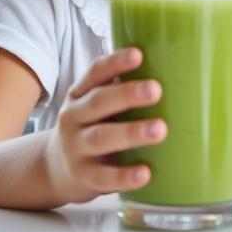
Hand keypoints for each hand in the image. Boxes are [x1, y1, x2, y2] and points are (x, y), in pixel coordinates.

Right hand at [44, 48, 163, 204]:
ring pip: (101, 137)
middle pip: (99, 102)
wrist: (55, 168)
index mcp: (80, 94)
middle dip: (127, 95)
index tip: (138, 54)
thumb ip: (122, 92)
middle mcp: (73, 117)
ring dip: (131, 133)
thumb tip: (175, 70)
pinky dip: (124, 176)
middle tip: (156, 90)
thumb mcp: (96, 105)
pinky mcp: (83, 176)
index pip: (96, 73)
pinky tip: (145, 173)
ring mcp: (75, 147)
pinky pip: (103, 177)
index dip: (116, 63)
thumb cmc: (92, 127)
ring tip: (160, 129)